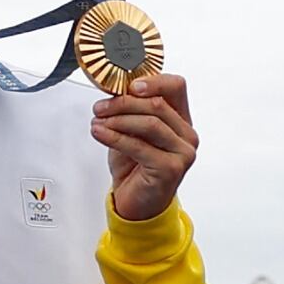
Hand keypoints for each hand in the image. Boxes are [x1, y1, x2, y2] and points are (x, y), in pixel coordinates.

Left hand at [91, 73, 198, 221]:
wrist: (136, 201)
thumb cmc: (134, 164)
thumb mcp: (129, 131)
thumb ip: (129, 110)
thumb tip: (113, 89)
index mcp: (180, 119)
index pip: (176, 86)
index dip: (152, 81)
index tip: (128, 85)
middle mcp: (186, 134)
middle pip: (156, 104)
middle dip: (122, 103)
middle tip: (100, 108)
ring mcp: (182, 152)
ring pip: (149, 123)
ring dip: (116, 120)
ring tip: (97, 122)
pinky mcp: (170, 168)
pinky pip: (138, 146)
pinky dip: (114, 136)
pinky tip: (99, 133)